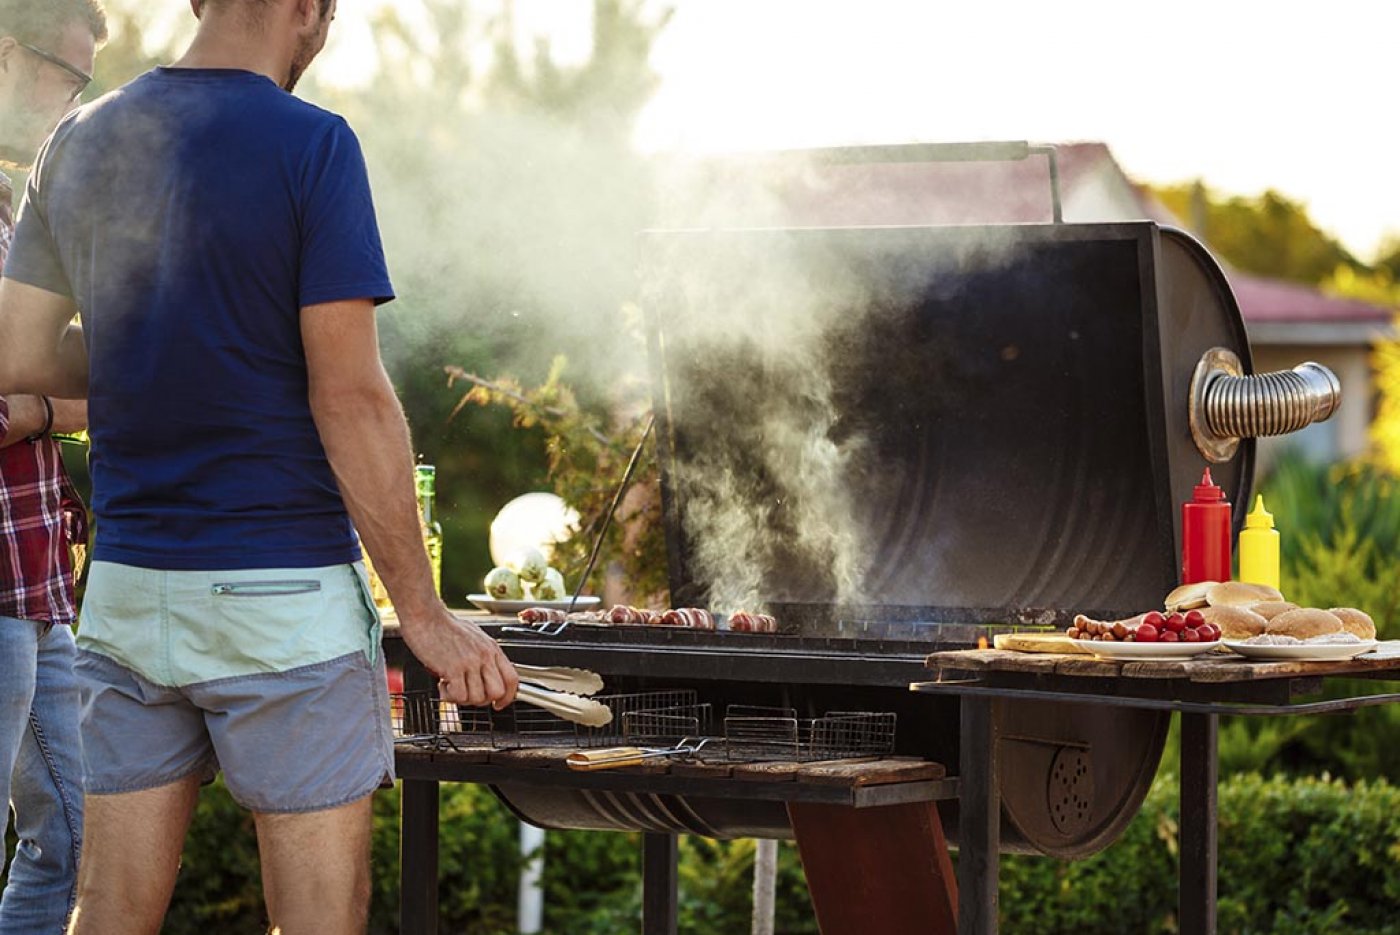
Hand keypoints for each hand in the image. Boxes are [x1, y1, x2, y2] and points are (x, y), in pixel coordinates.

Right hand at [399, 606, 517, 708]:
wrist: (425, 614)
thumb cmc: (444, 625)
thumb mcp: (474, 637)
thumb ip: (483, 655)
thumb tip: (485, 673)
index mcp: (491, 648)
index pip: (512, 678)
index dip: (508, 696)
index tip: (499, 703)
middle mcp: (484, 655)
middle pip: (497, 692)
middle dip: (482, 700)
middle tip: (467, 694)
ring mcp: (470, 662)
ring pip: (478, 698)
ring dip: (462, 698)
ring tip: (451, 686)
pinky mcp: (453, 668)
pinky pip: (459, 696)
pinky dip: (449, 696)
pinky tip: (443, 684)